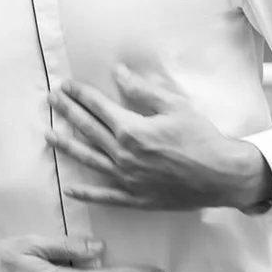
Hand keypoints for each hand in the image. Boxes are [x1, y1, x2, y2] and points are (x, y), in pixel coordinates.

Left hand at [50, 67, 271, 211]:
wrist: (222, 175)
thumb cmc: (201, 138)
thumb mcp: (175, 106)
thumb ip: (143, 91)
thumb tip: (118, 74)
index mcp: (132, 130)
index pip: (98, 107)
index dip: (81, 94)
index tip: (66, 85)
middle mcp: (123, 155)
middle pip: (88, 129)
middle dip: (68, 112)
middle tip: (52, 100)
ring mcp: (127, 179)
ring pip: (88, 160)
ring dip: (67, 146)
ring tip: (49, 135)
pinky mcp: (135, 198)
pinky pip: (104, 195)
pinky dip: (86, 193)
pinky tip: (69, 189)